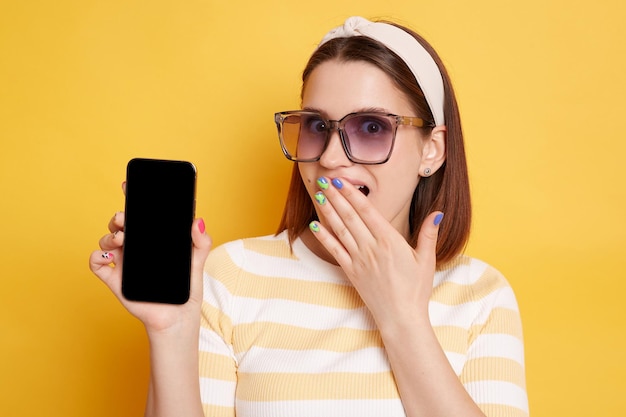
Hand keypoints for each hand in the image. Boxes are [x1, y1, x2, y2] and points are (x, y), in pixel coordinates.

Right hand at [88, 184, 211, 333]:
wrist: (178, 318)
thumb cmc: (186, 290)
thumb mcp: (197, 262)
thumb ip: (200, 241)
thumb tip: (198, 221)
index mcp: (153, 240)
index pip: (140, 215)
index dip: (131, 198)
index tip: (128, 184)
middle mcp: (135, 248)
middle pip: (119, 224)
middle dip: (119, 216)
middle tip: (126, 218)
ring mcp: (123, 262)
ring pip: (106, 240)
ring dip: (110, 234)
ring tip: (122, 238)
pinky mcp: (114, 279)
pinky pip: (96, 262)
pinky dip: (96, 256)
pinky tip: (110, 256)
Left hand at [308, 177, 441, 325]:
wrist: (401, 318)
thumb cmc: (416, 289)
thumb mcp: (427, 260)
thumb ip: (429, 234)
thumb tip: (438, 213)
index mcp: (390, 241)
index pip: (368, 211)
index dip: (353, 194)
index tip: (342, 181)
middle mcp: (371, 247)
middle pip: (350, 216)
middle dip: (335, 196)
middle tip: (324, 178)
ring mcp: (359, 259)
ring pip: (340, 229)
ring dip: (327, 210)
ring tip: (318, 194)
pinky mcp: (351, 272)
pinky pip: (334, 250)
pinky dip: (323, 236)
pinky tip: (314, 225)